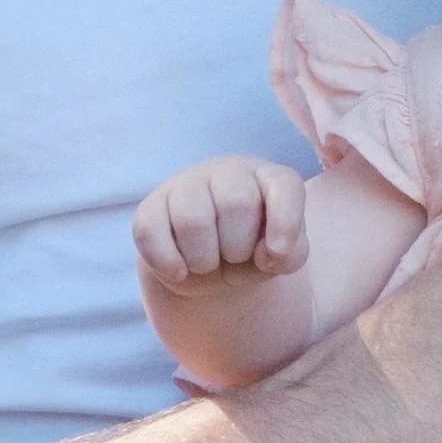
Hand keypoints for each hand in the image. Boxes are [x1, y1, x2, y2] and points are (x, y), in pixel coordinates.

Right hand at [135, 158, 309, 290]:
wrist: (209, 265)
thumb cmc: (252, 251)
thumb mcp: (280, 257)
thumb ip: (292, 254)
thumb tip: (269, 252)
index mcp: (267, 178)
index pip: (283, 185)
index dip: (285, 221)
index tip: (276, 254)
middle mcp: (228, 172)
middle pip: (236, 202)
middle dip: (237, 246)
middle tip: (233, 256)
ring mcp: (186, 184)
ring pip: (191, 218)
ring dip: (203, 259)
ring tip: (207, 263)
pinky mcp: (151, 206)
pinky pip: (150, 231)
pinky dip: (167, 261)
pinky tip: (179, 270)